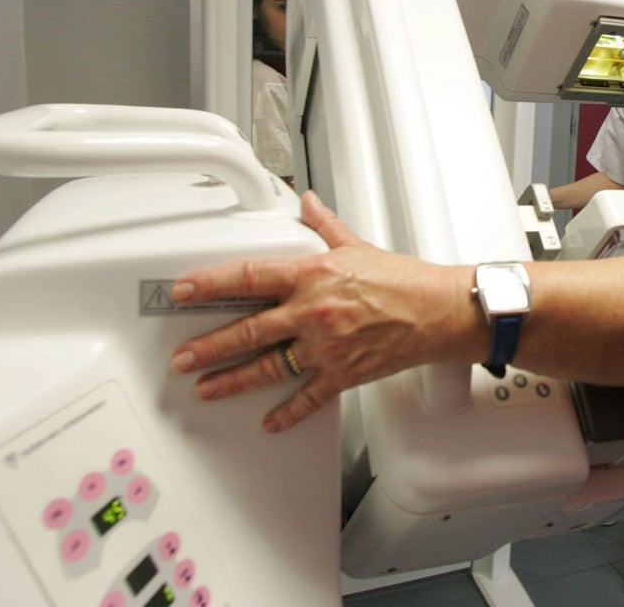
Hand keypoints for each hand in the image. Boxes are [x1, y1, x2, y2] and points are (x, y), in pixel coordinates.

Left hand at [169, 191, 478, 431]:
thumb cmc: (404, 280)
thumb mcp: (356, 246)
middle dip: (209, 346)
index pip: (248, 276)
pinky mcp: (343, 373)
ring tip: (206, 389)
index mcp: (313, 276)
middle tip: (183, 357)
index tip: (183, 291)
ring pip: (268, 368)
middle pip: (249, 331)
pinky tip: (269, 420)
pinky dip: (287, 412)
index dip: (210, 284)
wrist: (439, 312)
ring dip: (232, 380)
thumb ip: (324, 226)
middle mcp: (313, 312)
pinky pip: (308, 397)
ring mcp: (326, 347)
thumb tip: (307, 203)